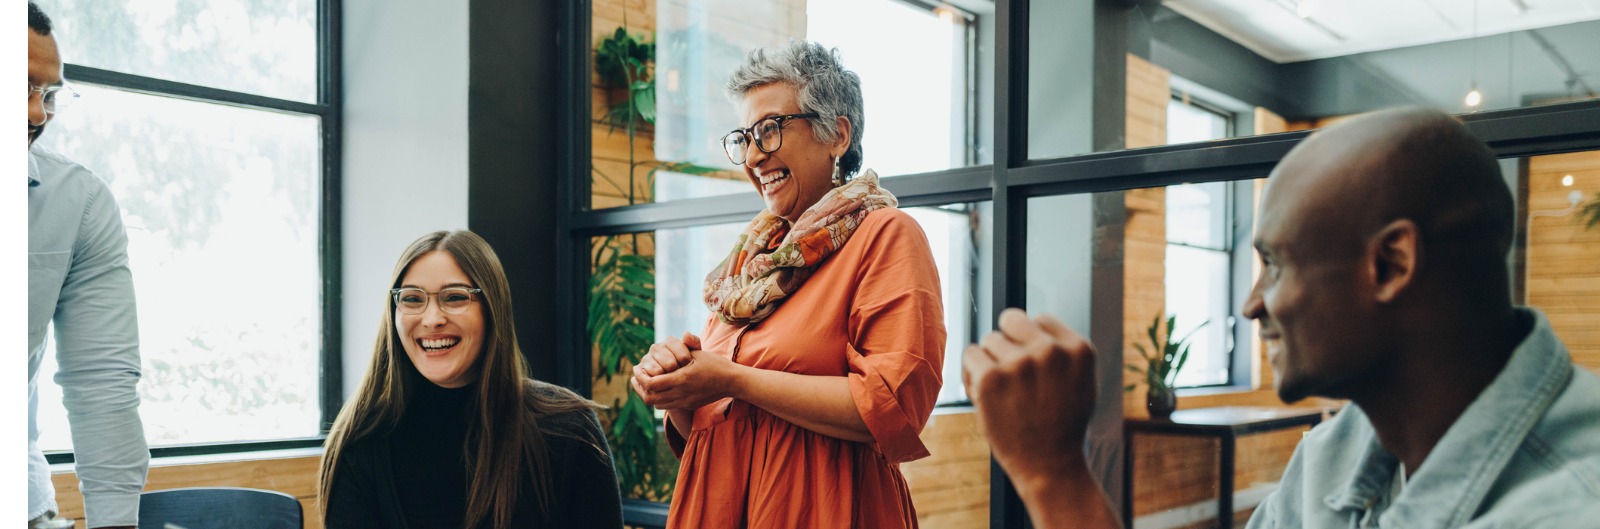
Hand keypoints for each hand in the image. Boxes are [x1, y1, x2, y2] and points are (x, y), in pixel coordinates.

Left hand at [630, 333, 738, 410]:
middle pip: (650, 398)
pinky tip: (658, 388)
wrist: (731, 382)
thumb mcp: (698, 353)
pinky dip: (658, 398)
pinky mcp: (688, 405)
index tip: (636, 368)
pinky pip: (667, 406)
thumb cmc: (715, 364)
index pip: (651, 384)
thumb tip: (674, 337)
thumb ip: (683, 347)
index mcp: (681, 379)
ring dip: (648, 394)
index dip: (640, 377)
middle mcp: (681, 394)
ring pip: (657, 404)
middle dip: (639, 388)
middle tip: (635, 377)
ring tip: (644, 383)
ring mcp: (684, 402)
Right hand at [635, 333, 696, 378]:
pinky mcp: (639, 368)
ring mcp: (647, 357)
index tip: (689, 368)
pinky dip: (657, 382)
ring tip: (672, 379)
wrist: (673, 376)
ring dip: (667, 378)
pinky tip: (663, 383)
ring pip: (659, 371)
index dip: (688, 365)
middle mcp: (656, 347)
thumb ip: (694, 342)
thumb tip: (685, 334)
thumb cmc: (686, 364)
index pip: (682, 356)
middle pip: (670, 365)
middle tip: (680, 375)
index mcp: (670, 341)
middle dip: (677, 373)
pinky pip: (650, 378)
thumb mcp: (694, 353)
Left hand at [963, 308, 1099, 486]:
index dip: (1031, 340)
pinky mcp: (991, 378)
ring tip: (1002, 390)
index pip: (1040, 319)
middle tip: (1011, 373)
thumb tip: (1032, 323)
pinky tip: (985, 393)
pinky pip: (970, 354)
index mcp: (1078, 349)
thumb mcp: (1081, 382)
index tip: (1031, 364)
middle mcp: (1050, 351)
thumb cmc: (1062, 425)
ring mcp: (1020, 363)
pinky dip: (972, 372)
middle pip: (1011, 319)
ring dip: (990, 361)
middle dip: (1008, 342)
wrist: (1049, 466)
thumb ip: (1062, 351)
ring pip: (989, 340)